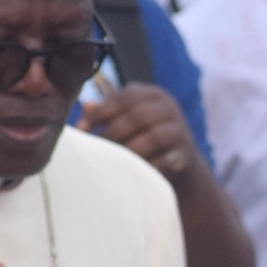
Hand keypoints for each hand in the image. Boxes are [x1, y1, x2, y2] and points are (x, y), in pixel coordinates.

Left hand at [79, 83, 200, 180]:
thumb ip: (109, 111)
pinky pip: (166, 160)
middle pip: (137, 116)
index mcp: (153, 95)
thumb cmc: (146, 136)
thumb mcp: (129, 120)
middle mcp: (169, 108)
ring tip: (113, 160)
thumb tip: (86, 107)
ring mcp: (180, 131)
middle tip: (96, 147)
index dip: (100, 112)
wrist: (182, 163)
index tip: (81, 128)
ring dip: (130, 150)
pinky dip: (149, 166)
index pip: (124, 97)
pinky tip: (133, 171)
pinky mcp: (186, 154)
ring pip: (153, 137)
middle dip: (112, 132)